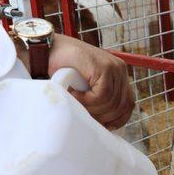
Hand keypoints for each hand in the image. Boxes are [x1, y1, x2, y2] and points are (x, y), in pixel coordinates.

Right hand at [17, 34, 134, 128]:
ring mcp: (114, 67)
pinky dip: (88, 101)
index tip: (104, 126)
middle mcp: (119, 70)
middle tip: (85, 115)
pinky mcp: (105, 67)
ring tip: (76, 102)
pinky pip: (103, 95)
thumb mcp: (85, 86)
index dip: (118, 119)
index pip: (128, 103)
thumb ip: (98, 97)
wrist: (45, 48)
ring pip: (112, 103)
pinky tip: (74, 94)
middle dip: (103, 117)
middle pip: (121, 106)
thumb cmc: (61, 68)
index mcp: (118, 75)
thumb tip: (108, 124)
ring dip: (92, 108)